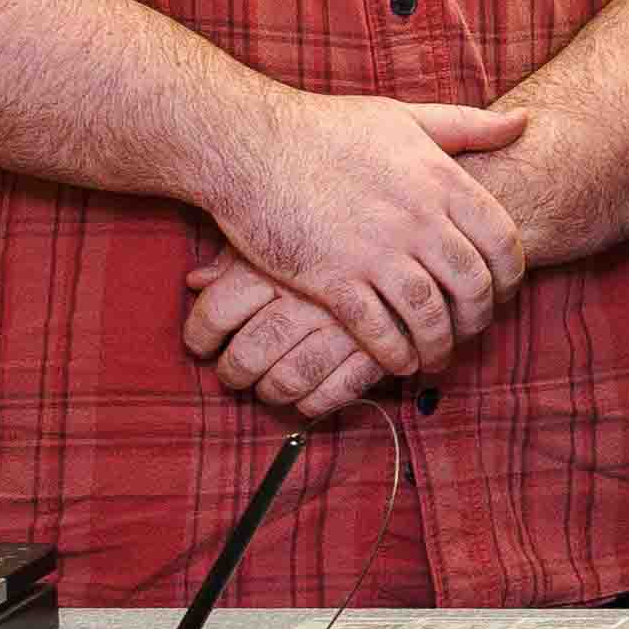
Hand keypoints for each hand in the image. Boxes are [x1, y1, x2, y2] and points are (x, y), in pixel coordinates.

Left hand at [180, 236, 385, 419]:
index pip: (217, 311)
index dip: (199, 336)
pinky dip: (315, 402)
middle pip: (248, 354)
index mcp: (283, 261)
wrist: (433, 227)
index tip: (202, 344)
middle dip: (233, 373)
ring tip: (270, 386)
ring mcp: (346, 326)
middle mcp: (310, 296)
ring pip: (287, 381)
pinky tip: (310, 393)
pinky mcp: (380, 350)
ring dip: (271, 392)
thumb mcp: (288, 228)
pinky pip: (334, 394)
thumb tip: (195, 281)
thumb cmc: (343, 229)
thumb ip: (239, 255)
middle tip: (235, 372)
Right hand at [203, 91, 527, 376]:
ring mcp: (377, 253)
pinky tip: (398, 362)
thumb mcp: (408, 117)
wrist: (256, 147)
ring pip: (429, 315)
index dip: (511, 274)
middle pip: (472, 284)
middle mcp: (419, 220)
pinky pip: (378, 331)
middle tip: (473, 330)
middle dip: (479, 316)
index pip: (502, 239)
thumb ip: (469, 126)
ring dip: (439, 344)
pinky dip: (395, 353)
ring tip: (438, 356)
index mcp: (442, 181)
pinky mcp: (333, 280)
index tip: (503, 289)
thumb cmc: (330, 130)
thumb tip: (523, 122)